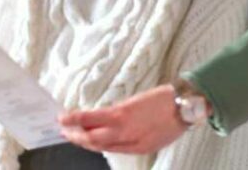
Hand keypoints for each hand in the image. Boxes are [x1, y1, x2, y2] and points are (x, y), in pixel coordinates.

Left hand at [59, 84, 191, 154]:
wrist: (186, 107)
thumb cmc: (163, 98)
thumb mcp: (136, 100)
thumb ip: (118, 111)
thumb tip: (101, 118)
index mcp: (122, 114)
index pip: (89, 119)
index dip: (73, 120)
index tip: (62, 118)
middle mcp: (124, 131)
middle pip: (91, 138)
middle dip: (75, 135)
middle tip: (64, 130)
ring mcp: (133, 142)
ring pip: (102, 147)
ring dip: (87, 143)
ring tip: (77, 138)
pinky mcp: (142, 149)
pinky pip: (117, 150)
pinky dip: (105, 146)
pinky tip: (100, 143)